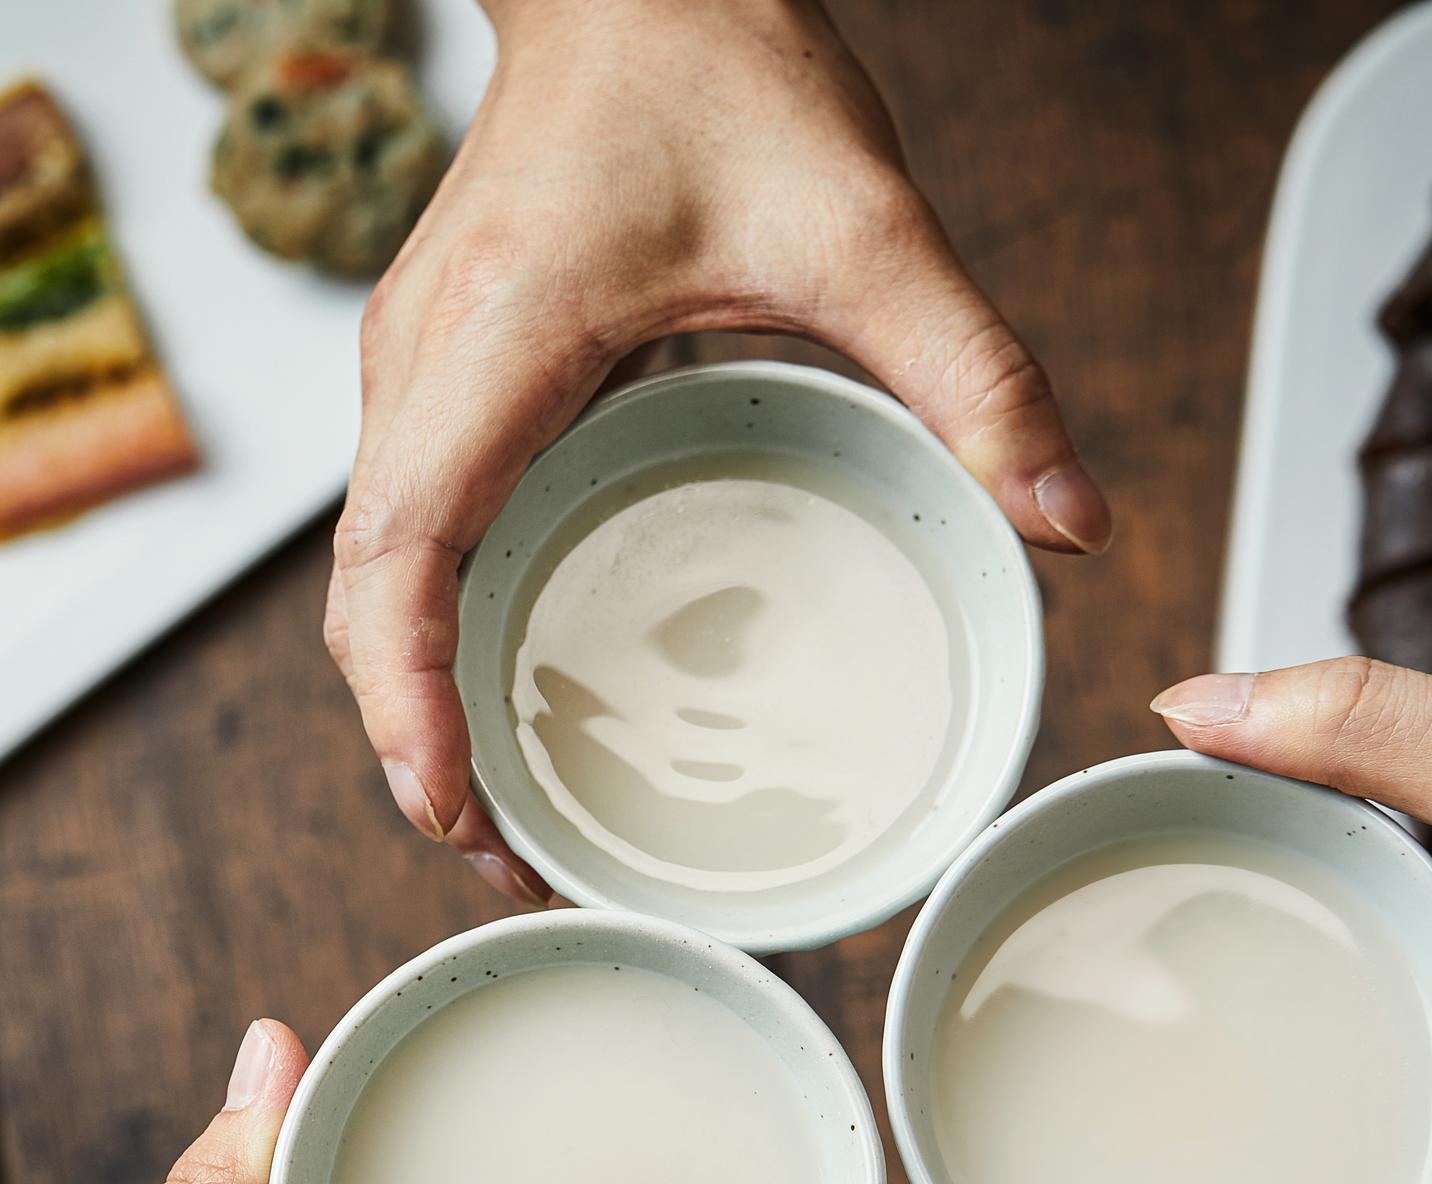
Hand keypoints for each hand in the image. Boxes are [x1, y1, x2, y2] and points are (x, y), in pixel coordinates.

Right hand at [326, 0, 1111, 903]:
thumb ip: (975, 373)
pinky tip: (512, 678)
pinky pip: (408, 522)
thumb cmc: (714, 60)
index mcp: (489, 341)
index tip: (456, 811)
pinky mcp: (444, 363)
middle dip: (413, 741)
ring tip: (505, 805)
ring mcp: (417, 365)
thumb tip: (1072, 521)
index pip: (394, 559)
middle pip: (359, 599)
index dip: (406, 703)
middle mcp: (420, 363)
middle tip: (516, 856)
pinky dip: (434, 622)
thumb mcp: (868, 222)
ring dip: (415, 691)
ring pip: (371, 567)